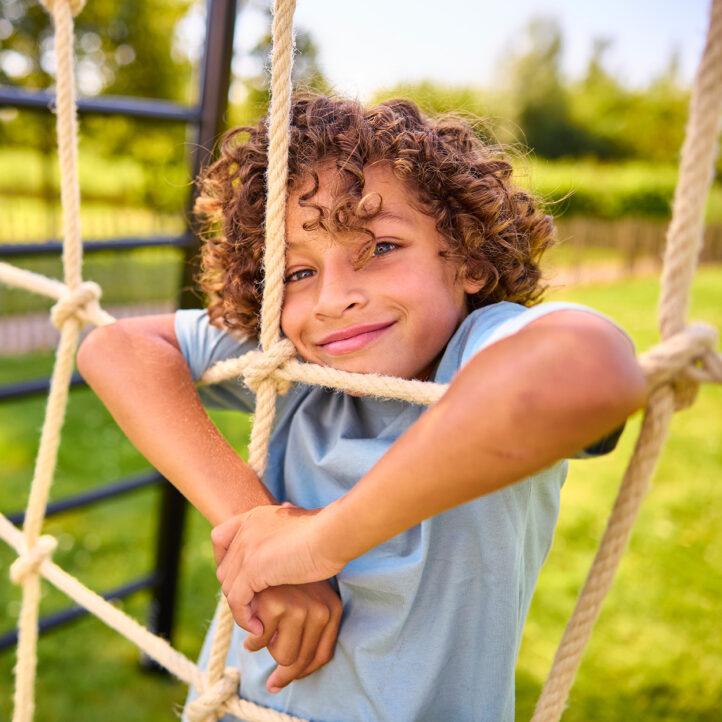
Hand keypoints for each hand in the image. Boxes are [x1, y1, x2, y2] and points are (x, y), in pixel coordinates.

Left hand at [212, 503, 343, 632]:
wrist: (333, 534)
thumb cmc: (326, 532)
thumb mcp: (296, 526)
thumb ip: (283, 529)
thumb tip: (285, 511)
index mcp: (254, 517)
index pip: (220, 537)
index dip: (224, 560)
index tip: (240, 578)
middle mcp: (245, 529)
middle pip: (224, 568)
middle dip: (236, 590)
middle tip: (254, 607)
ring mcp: (247, 548)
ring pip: (228, 587)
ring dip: (241, 608)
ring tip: (258, 622)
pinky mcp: (252, 568)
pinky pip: (237, 601)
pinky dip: (244, 618)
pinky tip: (258, 628)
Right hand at [242, 581, 342, 692]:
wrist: (270, 540)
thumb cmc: (285, 571)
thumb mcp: (306, 596)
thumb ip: (304, 628)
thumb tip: (286, 674)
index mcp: (331, 609)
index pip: (322, 656)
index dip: (303, 672)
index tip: (283, 681)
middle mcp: (321, 611)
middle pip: (303, 662)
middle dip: (283, 669)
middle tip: (272, 665)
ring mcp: (299, 608)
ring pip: (283, 656)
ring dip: (268, 649)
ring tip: (260, 632)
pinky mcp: (276, 606)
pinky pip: (260, 641)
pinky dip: (253, 639)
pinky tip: (252, 624)